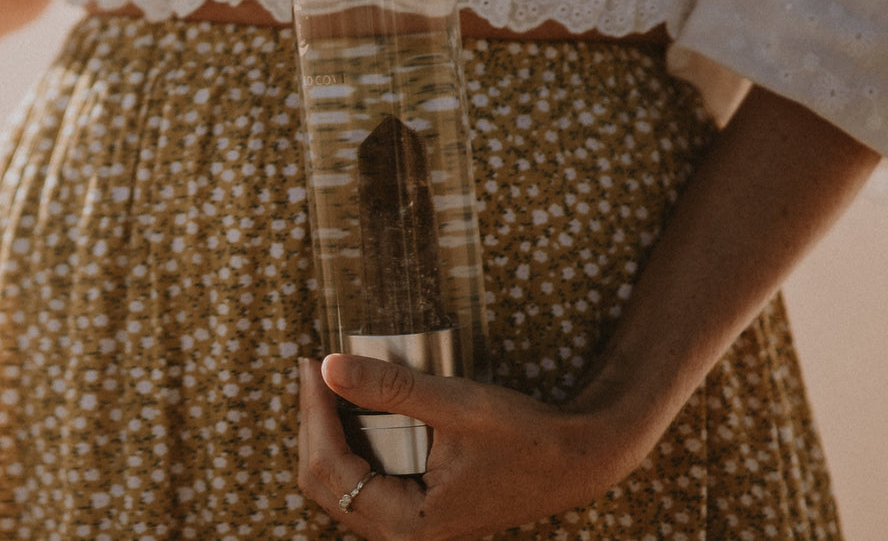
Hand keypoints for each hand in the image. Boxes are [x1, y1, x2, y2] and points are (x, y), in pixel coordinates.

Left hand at [298, 355, 652, 539]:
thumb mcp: (457, 405)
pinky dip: (349, 443)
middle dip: (312, 422)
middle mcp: (402, 535)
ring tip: (325, 383)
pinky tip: (351, 408)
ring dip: (325, 433)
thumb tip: (329, 366)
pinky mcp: (415, 510)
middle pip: (323, 480)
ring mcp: (407, 526)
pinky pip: (361, 481)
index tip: (311, 364)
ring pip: (338, 483)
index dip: (313, 412)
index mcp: (409, 522)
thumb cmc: (526, 438)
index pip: (331, 468)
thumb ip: (391, 388)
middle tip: (312, 368)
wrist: (576, 461)